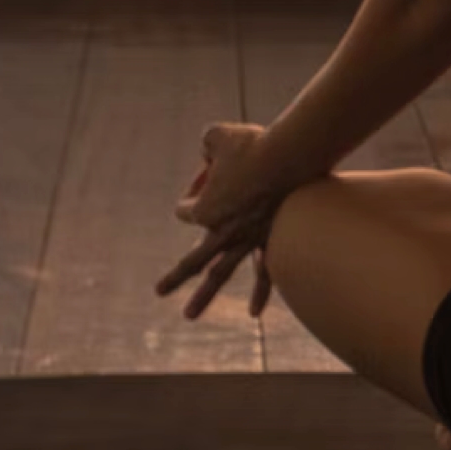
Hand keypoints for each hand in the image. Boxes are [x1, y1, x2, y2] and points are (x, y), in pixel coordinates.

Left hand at [155, 123, 288, 321]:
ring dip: (204, 295)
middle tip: (159, 291)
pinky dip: (259, 292)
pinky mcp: (271, 240)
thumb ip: (207, 142)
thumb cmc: (254, 144)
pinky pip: (265, 272)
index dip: (195, 188)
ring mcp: (246, 240)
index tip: (211, 171)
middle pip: (192, 258)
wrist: (291, 158)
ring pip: (220, 273)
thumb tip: (207, 150)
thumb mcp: (219, 136)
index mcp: (204, 209)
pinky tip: (252, 313)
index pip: (186, 208)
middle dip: (176, 276)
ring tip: (189, 314)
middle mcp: (221, 231)